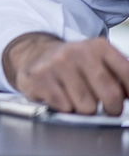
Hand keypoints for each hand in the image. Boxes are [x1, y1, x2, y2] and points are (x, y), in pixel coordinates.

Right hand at [4, 33, 128, 115]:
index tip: (125, 99)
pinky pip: (65, 107)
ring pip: (87, 106)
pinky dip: (64, 107)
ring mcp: (58, 64)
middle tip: (106, 107)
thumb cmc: (74, 63)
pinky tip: (60, 96)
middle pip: (111, 95)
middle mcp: (78, 52)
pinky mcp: (40, 77)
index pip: (128, 74)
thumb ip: (120, 75)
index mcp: (99, 47)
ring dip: (84, 109)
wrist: (35, 54)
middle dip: (112, 109)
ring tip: (77, 98)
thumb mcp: (99, 60)